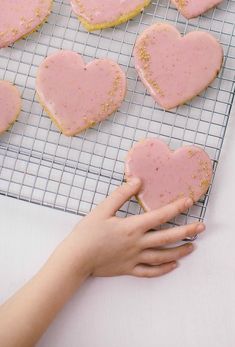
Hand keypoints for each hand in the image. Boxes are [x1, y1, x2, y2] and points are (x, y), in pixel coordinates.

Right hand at [66, 178, 204, 277]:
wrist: (76, 258)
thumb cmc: (87, 233)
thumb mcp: (102, 210)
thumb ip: (121, 195)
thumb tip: (137, 181)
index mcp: (132, 227)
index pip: (160, 216)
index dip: (176, 208)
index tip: (188, 202)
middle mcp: (137, 244)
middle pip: (167, 238)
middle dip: (186, 232)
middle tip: (201, 228)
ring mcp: (134, 259)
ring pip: (162, 256)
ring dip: (179, 252)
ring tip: (192, 247)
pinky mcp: (129, 269)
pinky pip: (150, 272)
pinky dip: (163, 270)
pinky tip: (173, 266)